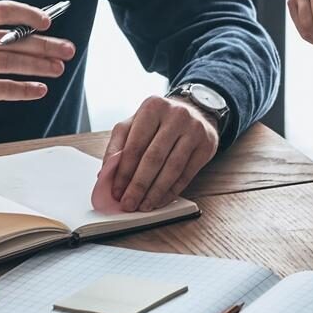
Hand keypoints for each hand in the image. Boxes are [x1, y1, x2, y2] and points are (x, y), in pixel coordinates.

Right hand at [0, 3, 74, 114]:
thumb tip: (29, 29)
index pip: (1, 10)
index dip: (28, 14)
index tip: (48, 22)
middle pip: (11, 39)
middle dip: (44, 45)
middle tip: (67, 50)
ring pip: (8, 62)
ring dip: (38, 66)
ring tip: (58, 69)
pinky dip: (21, 89)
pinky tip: (38, 90)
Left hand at [90, 94, 219, 213]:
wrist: (195, 110)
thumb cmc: (159, 120)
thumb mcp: (135, 123)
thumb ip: (118, 145)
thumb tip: (106, 174)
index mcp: (152, 107)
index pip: (135, 145)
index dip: (123, 172)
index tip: (116, 191)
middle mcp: (176, 115)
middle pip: (153, 158)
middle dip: (138, 186)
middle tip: (128, 203)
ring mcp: (194, 130)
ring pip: (172, 169)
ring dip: (155, 192)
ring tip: (144, 206)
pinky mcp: (206, 145)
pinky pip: (187, 174)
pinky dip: (172, 191)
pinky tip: (160, 200)